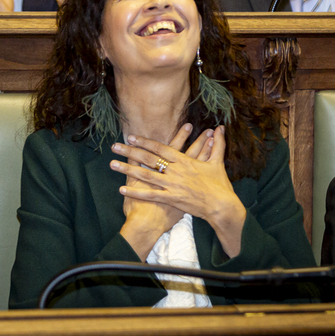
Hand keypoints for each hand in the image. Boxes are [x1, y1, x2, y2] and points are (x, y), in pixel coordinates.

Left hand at [115, 125, 247, 257]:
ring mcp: (172, 185)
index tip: (132, 136)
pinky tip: (121, 189)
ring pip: (145, 175)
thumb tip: (221, 128)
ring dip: (127, 169)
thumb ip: (218, 144)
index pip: (161, 148)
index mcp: (185, 161)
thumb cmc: (220, 185)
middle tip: (115, 146)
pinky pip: (149, 195)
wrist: (222, 207)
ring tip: (112, 164)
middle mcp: (175, 171)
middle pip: (148, 159)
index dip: (145, 141)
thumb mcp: (218, 162)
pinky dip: (135, 192)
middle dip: (130, 151)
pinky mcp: (171, 199)